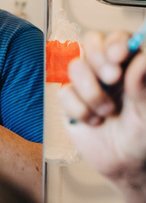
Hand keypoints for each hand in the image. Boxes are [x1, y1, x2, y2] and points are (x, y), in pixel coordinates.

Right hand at [58, 30, 145, 178]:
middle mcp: (106, 69)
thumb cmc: (141, 136)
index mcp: (129, 66)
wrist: (124, 163)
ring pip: (76, 67)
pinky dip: (80, 109)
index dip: (115, 42)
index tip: (120, 55)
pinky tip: (93, 121)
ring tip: (107, 112)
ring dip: (92, 92)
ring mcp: (85, 83)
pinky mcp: (69, 100)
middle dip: (99, 60)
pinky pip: (64, 93)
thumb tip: (142, 60)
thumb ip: (142, 86)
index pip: (118, 39)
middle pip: (91, 42)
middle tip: (112, 79)